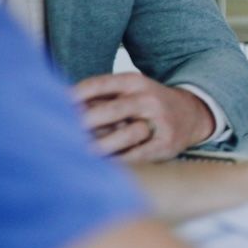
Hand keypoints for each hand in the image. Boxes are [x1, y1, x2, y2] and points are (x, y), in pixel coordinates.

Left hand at [74, 73, 215, 161]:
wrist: (192, 115)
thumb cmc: (146, 104)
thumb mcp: (128, 91)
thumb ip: (99, 98)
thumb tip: (60, 107)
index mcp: (135, 82)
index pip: (101, 84)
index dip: (76, 95)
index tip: (55, 105)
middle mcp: (149, 100)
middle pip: (114, 110)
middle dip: (87, 121)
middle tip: (65, 132)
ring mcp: (160, 122)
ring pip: (128, 134)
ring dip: (101, 146)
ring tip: (81, 153)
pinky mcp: (165, 144)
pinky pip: (138, 154)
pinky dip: (119, 161)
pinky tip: (101, 165)